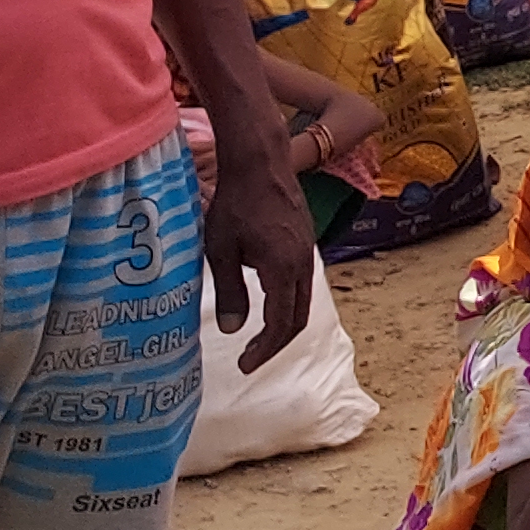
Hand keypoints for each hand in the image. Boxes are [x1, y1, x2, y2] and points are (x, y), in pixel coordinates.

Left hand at [198, 133, 317, 368]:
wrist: (261, 163)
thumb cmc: (235, 204)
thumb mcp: (222, 251)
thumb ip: (231, 292)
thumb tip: (233, 330)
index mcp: (284, 270)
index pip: (281, 324)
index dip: (264, 350)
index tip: (244, 365)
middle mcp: (303, 265)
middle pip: (298, 317)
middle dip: (276, 343)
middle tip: (252, 357)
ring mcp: (307, 252)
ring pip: (302, 300)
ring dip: (283, 322)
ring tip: (259, 335)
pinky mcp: (304, 241)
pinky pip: (302, 282)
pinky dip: (288, 302)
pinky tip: (267, 298)